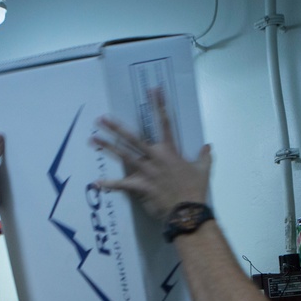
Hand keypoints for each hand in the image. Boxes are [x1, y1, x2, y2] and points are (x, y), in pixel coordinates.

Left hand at [92, 89, 211, 219]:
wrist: (187, 210)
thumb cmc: (195, 189)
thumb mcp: (203, 170)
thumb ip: (204, 157)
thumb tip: (207, 146)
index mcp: (169, 151)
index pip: (164, 123)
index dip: (160, 105)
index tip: (154, 90)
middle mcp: (155, 157)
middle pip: (133, 138)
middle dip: (116, 128)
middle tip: (101, 119)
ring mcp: (146, 171)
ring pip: (123, 156)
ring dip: (107, 147)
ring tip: (93, 139)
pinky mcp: (140, 186)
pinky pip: (122, 185)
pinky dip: (109, 184)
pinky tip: (97, 182)